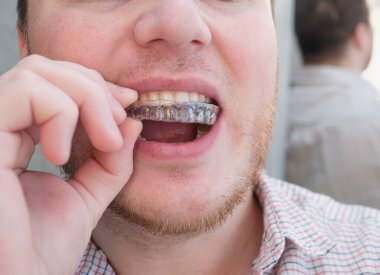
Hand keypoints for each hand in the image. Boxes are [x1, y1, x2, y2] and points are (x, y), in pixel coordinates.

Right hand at [0, 55, 141, 274]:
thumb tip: (132, 120)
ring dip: (85, 98)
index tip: (127, 104)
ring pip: (36, 73)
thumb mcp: (88, 196)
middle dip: (94, 88)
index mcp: (15, 140)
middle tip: (119, 119)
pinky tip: (61, 155)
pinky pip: (25, 92)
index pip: (52, 86)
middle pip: (45, 70)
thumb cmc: (43, 251)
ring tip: (103, 140)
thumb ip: (109, 160)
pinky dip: (60, 113)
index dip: (93, 86)